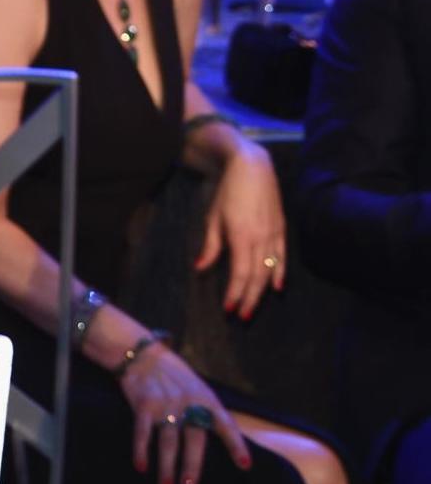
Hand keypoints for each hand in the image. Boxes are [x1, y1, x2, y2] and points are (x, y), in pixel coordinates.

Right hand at [118, 343, 250, 483]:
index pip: (225, 425)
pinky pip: (143, 433)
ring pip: (168, 441)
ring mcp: (165, 405)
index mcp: (207, 399)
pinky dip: (141, 451)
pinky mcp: (143, 406)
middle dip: (192, 464)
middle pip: (194, 439)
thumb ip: (206, 410)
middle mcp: (188, 403)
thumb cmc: (174, 376)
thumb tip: (218, 436)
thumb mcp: (198, 388)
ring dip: (167, 466)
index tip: (244, 466)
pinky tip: (141, 467)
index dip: (236, 446)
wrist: (144, 356)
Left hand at [194, 141, 286, 319]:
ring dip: (262, 291)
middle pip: (257, 276)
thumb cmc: (227, 192)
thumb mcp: (212, 219)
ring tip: (253, 307)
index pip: (240, 273)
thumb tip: (200, 270)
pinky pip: (282, 256)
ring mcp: (274, 233)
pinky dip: (280, 273)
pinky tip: (277, 287)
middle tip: (241, 316)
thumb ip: (210, 246)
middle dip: (249, 298)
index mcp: (242, 236)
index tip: (228, 309)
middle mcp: (262, 238)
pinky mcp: (281, 228)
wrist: (252, 167)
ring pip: (270, 270)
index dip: (235, 293)